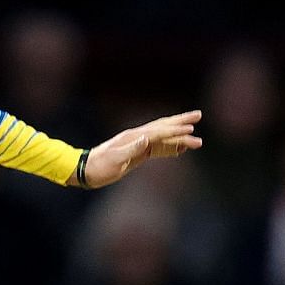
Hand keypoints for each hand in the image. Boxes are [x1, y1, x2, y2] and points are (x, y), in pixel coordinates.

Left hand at [84, 110, 203, 187]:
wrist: (85, 170)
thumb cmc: (99, 166)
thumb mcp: (114, 160)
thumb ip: (131, 149)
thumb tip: (147, 138)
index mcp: (134, 137)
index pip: (159, 131)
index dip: (175, 130)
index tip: (191, 129)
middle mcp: (138, 137)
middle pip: (164, 127)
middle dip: (182, 122)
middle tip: (199, 115)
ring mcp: (138, 144)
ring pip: (164, 138)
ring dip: (180, 138)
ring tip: (197, 140)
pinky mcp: (137, 153)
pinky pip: (158, 149)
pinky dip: (170, 148)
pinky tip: (180, 150)